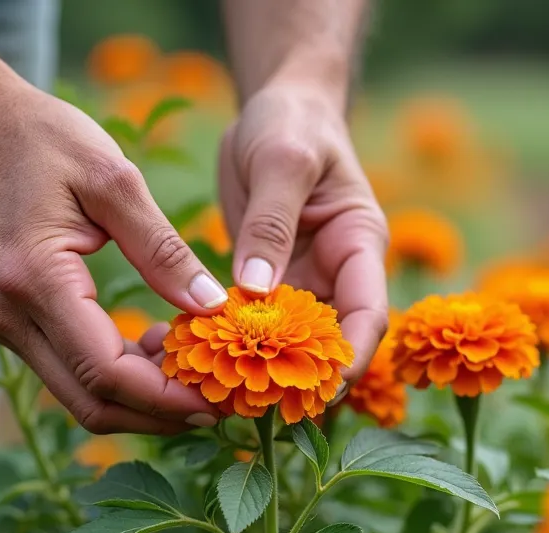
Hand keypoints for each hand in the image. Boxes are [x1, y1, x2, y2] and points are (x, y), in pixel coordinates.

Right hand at [0, 78, 229, 433]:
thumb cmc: (42, 137)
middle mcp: (11, 316)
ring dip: (140, 399)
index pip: (107, 372)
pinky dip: (118, 376)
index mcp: (36, 280)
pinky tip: (159, 347)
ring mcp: (5, 323)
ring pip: (80, 395)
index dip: (167, 397)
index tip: (221, 399)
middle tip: (222, 404)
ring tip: (199, 374)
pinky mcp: (11, 320)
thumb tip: (212, 305)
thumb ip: (162, 249)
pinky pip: (69, 370)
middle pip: (92, 403)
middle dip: (160, 415)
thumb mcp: (114, 179)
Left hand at [219, 83, 389, 382]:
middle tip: (244, 408)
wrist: (277, 109)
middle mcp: (335, 275)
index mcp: (359, 246)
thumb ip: (271, 224)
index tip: (318, 394)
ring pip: (282, 345)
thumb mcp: (282, 161)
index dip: (351, 361)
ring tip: (202, 391)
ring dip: (249, 371)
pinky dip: (220, 343)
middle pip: (325, 345)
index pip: (368, 317)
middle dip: (292, 382)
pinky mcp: (263, 286)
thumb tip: (256, 292)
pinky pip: (246, 326)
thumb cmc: (292, 123)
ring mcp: (300, 284)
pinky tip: (180, 355)